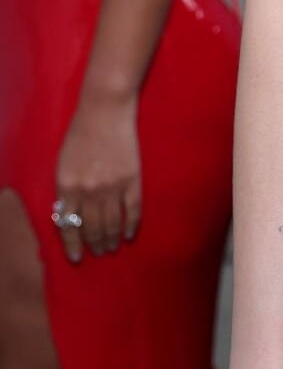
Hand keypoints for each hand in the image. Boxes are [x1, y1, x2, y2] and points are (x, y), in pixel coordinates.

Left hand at [54, 100, 141, 261]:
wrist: (105, 111)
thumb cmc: (81, 134)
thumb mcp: (63, 163)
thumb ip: (66, 190)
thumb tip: (71, 216)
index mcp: (67, 186)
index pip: (69, 226)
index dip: (73, 245)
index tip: (78, 257)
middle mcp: (88, 191)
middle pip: (92, 227)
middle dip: (95, 243)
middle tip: (99, 252)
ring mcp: (112, 187)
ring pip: (112, 223)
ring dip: (111, 239)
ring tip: (112, 247)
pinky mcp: (131, 180)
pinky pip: (132, 210)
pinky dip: (131, 225)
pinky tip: (129, 234)